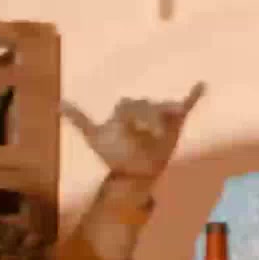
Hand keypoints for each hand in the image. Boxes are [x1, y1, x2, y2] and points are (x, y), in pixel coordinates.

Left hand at [61, 83, 205, 180]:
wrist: (134, 174)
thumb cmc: (114, 154)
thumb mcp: (93, 137)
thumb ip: (79, 119)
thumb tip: (57, 104)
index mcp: (126, 111)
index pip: (128, 106)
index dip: (130, 117)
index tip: (132, 131)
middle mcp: (144, 110)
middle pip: (147, 106)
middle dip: (148, 119)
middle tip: (150, 136)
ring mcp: (160, 115)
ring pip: (165, 107)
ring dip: (167, 113)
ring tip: (167, 126)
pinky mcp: (175, 121)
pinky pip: (186, 105)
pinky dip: (194, 95)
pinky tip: (201, 85)